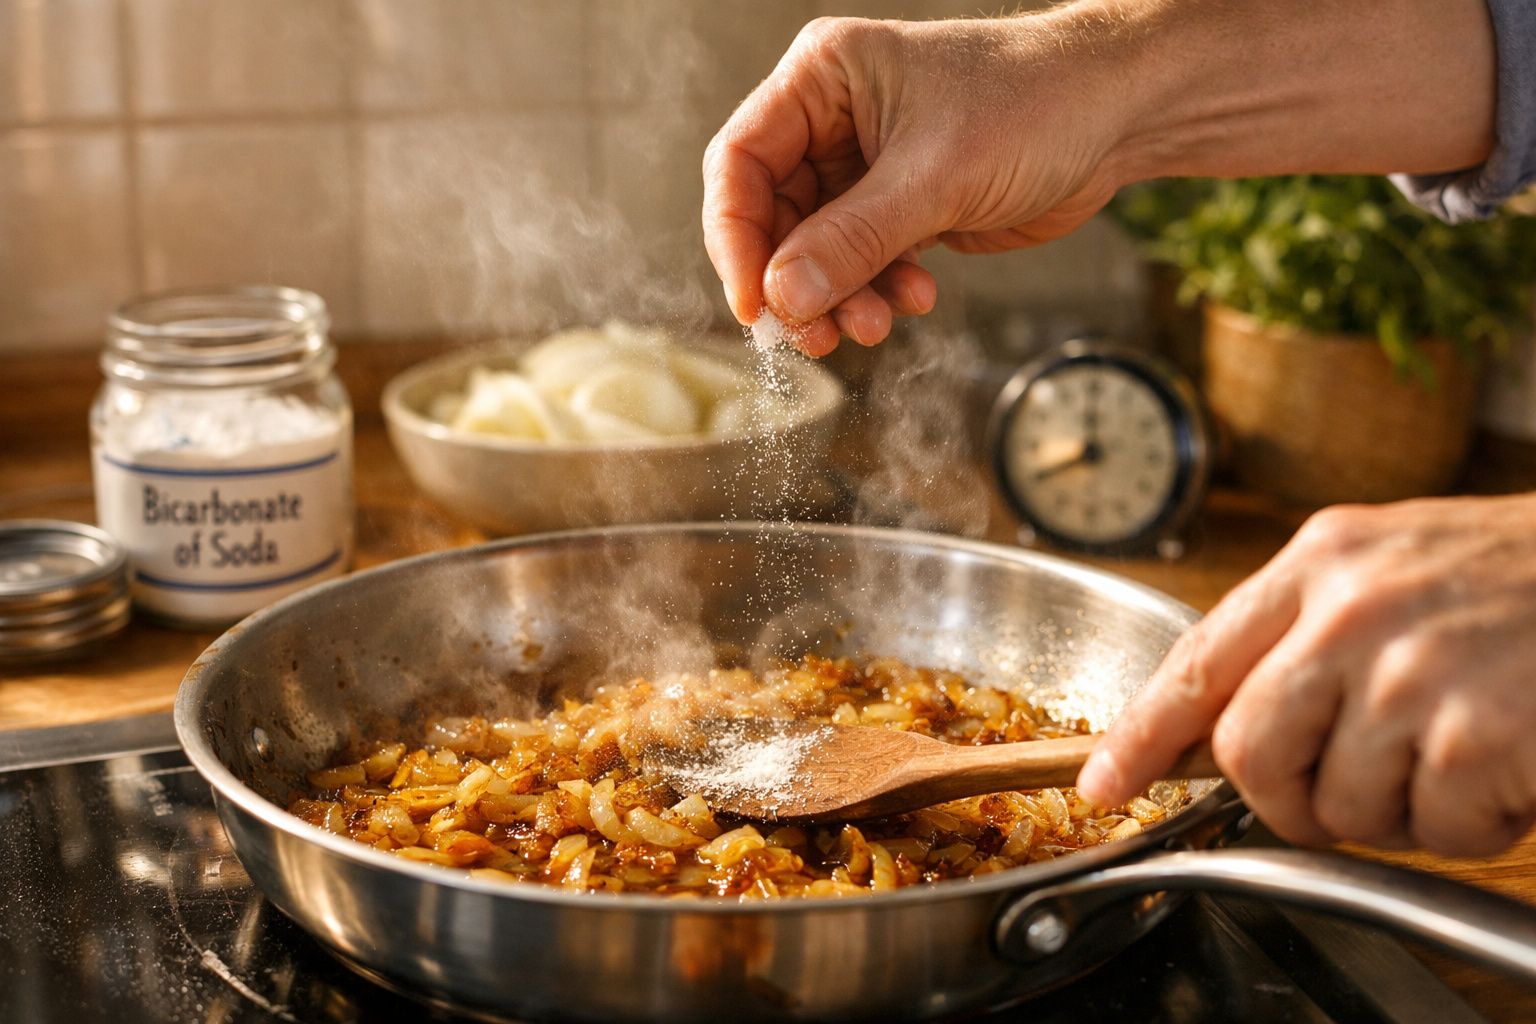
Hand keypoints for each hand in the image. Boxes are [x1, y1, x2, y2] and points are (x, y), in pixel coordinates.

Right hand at [701, 12, 1129, 354]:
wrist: (1116, 114)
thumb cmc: (1034, 104)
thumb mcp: (935, 176)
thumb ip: (853, 240)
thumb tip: (782, 298)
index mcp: (821, 79)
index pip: (740, 163)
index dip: (736, 238)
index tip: (753, 303)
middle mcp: (831, 119)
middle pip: (772, 217)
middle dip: (795, 282)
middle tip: (816, 335)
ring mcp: (865, 166)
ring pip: (816, 251)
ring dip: (839, 297)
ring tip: (875, 324)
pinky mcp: (900, 206)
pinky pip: (861, 262)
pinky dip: (877, 290)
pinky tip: (916, 297)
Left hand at [1077, 494, 1535, 856]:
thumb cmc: (1516, 580)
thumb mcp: (1389, 569)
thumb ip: (1301, 633)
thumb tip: (1217, 727)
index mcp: (1319, 562)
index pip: (1195, 661)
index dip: (1140, 735)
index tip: (1102, 783)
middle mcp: (1351, 608)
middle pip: (1248, 751)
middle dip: (1284, 798)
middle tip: (1338, 794)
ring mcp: (1414, 667)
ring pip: (1337, 804)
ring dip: (1393, 811)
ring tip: (1453, 756)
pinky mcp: (1480, 729)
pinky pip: (1434, 829)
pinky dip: (1469, 823)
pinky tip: (1504, 768)